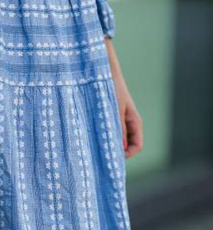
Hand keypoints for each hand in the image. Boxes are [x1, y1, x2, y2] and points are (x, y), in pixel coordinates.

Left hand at [105, 39, 142, 158]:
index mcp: (135, 122)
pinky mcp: (109, 120)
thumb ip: (118, 128)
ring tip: (94, 148)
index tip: (111, 157)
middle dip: (116, 153)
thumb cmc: (111, 88)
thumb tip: (121, 149)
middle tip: (100, 157)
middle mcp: (129, 125)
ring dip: (108, 147)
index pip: (137, 146)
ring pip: (117, 143)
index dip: (127, 155)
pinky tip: (91, 140)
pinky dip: (102, 139)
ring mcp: (119, 123)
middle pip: (127, 148)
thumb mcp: (115, 110)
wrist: (104, 72)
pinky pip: (108, 135)